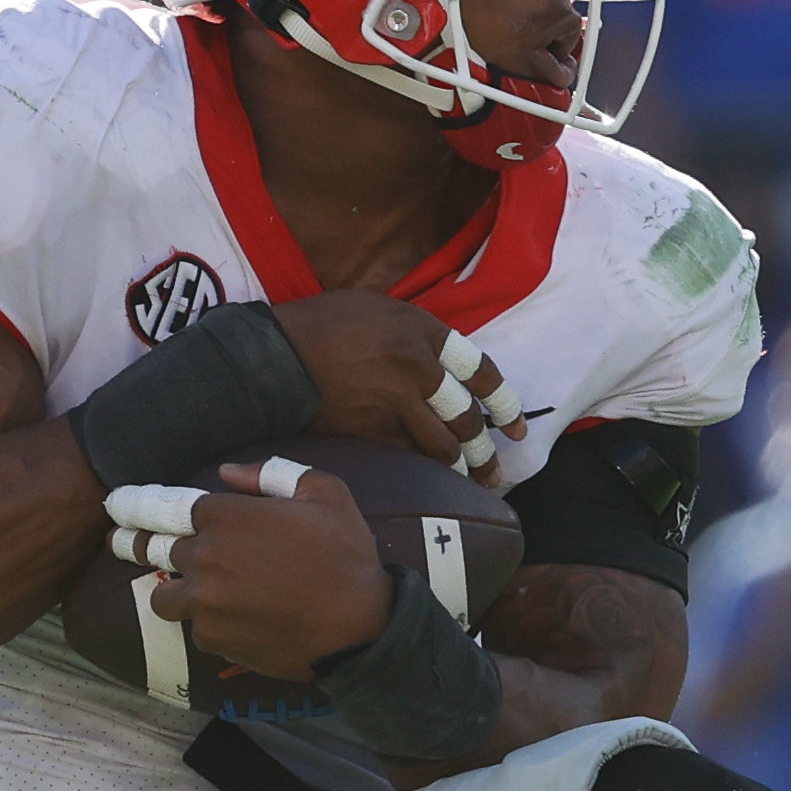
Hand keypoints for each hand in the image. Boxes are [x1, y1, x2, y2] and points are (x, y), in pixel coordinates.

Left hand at [110, 462, 396, 680]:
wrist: (358, 626)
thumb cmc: (345, 555)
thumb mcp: (324, 492)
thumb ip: (271, 474)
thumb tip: (228, 473)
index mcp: (225, 514)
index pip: (163, 506)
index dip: (134, 504)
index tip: (114, 505)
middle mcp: (204, 556)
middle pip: (155, 550)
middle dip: (135, 544)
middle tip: (118, 542)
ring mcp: (204, 601)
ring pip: (166, 596)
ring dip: (175, 591)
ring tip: (193, 592)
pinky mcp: (213, 638)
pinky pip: (197, 629)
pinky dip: (211, 624)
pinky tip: (240, 621)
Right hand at [270, 292, 520, 473]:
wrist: (275, 356)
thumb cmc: (321, 325)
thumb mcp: (376, 308)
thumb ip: (414, 332)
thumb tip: (440, 360)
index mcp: (420, 330)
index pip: (479, 369)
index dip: (504, 401)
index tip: (515, 426)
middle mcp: (416, 365)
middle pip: (467, 415)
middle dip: (486, 449)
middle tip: (497, 469)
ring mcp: (394, 400)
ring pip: (444, 445)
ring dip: (463, 468)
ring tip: (474, 482)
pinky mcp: (371, 430)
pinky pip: (410, 456)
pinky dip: (425, 471)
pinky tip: (434, 481)